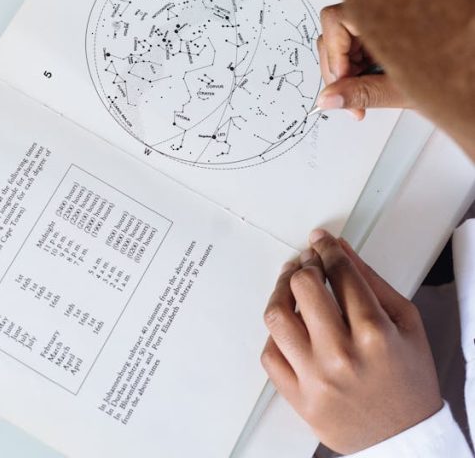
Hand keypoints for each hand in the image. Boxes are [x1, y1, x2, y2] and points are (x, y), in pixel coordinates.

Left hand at [261, 231, 441, 454]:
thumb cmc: (409, 381)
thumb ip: (371, 281)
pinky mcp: (298, 398)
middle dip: (305, 265)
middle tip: (308, 263)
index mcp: (374, 333)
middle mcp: (341, 355)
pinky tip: (290, 325)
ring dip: (281, 291)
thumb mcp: (406, 323)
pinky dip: (275, 333)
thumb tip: (339, 249)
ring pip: (276, 316)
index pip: (340, 272)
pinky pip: (270, 354)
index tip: (321, 241)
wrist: (405, 439)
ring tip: (291, 285)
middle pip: (303, 286)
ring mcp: (316, 379)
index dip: (327, 248)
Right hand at [316, 3, 410, 118]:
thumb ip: (361, 93)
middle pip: (335, 28)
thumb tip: (328, 98)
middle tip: (353, 94)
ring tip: (373, 85)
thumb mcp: (403, 88)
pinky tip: (380, 74)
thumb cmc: (456, 72)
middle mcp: (383, 7)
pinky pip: (361, 36)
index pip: (334, 20)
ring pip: (345, 35)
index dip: (334, 56)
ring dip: (351, 65)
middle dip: (340, 66)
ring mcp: (386, 15)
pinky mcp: (390, 24)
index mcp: (384, 11)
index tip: (343, 82)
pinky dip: (363, 60)